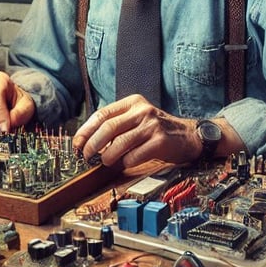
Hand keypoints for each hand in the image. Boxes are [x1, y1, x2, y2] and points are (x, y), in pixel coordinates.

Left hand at [71, 95, 198, 167]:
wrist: (188, 136)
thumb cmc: (156, 130)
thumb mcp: (137, 119)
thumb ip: (117, 125)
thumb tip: (88, 141)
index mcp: (132, 103)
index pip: (102, 114)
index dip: (86, 130)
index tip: (77, 143)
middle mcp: (142, 111)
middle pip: (108, 127)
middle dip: (92, 144)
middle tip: (86, 155)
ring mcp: (152, 125)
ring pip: (120, 142)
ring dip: (107, 155)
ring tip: (104, 161)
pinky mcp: (160, 141)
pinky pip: (135, 154)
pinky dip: (126, 162)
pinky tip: (125, 163)